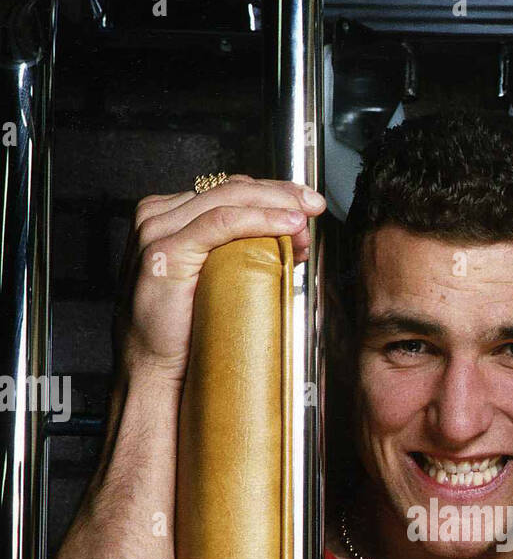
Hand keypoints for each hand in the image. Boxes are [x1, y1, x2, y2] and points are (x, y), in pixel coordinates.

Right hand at [113, 174, 325, 384]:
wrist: (153, 369)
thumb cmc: (181, 333)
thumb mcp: (213, 279)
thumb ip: (235, 252)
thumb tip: (286, 240)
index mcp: (168, 218)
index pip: (226, 191)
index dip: (270, 195)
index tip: (304, 207)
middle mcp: (158, 217)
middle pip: (229, 190)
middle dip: (279, 195)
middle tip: (314, 205)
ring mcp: (158, 231)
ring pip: (227, 200)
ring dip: (275, 206)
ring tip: (306, 218)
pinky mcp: (166, 251)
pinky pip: (220, 223)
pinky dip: (258, 219)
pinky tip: (287, 224)